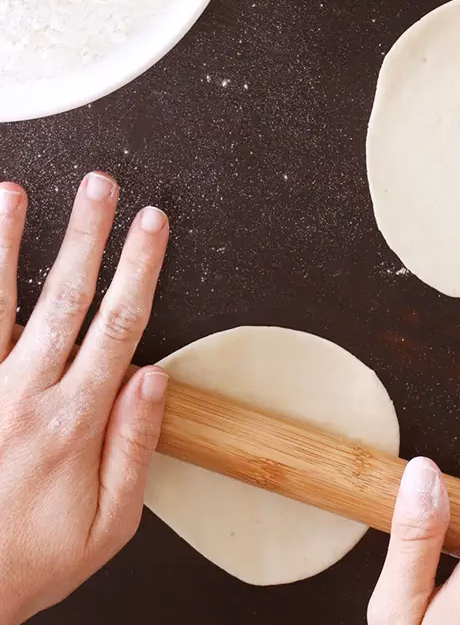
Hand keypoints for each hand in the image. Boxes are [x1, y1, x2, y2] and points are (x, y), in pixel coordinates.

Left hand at [0, 174, 169, 624]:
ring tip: (13, 196)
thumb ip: (134, 448)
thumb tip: (154, 378)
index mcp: (71, 423)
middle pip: (64, 298)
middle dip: (87, 235)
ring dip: (7, 246)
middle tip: (101, 188)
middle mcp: (21, 396)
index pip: (118, 324)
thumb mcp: (105, 527)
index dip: (139, 267)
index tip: (152, 224)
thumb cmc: (24, 561)